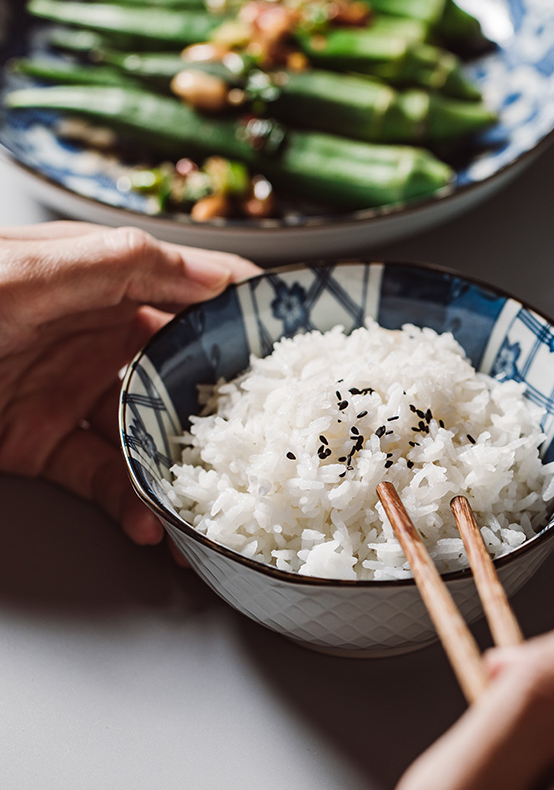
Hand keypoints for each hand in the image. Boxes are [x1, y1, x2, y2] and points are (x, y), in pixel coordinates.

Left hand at [0, 221, 257, 543]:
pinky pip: (101, 477)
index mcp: (93, 280)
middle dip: (222, 406)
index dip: (238, 305)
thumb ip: (116, 264)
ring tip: (206, 506)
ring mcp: (68, 393)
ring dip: (177, 471)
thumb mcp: (23, 276)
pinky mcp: (42, 445)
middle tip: (265, 437)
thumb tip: (206, 270)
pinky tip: (146, 525)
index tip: (290, 330)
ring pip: (145, 432)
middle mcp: (90, 335)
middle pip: (177, 368)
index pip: (184, 286)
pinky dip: (127, 505)